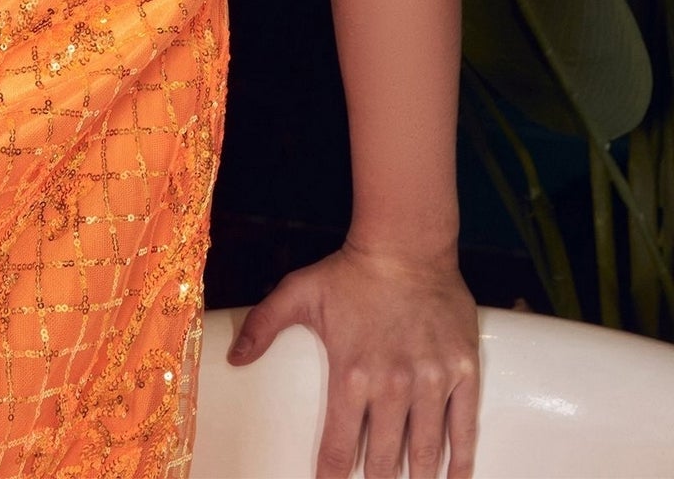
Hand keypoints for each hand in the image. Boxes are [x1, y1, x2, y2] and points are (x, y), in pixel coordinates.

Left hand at [225, 240, 480, 478]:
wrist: (407, 242)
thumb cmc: (351, 271)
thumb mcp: (299, 292)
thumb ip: (263, 325)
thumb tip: (233, 359)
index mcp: (351, 373)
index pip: (338, 448)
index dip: (332, 476)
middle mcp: (393, 385)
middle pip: (384, 460)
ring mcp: (431, 380)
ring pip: (425, 451)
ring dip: (417, 477)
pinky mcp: (462, 370)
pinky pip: (464, 427)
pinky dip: (461, 460)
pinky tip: (454, 478)